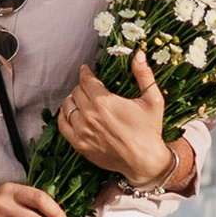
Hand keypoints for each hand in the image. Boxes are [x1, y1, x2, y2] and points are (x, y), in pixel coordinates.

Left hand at [58, 49, 176, 185]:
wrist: (145, 161)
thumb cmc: (150, 130)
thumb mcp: (153, 100)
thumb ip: (144, 75)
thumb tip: (139, 55)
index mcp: (105, 102)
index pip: (86, 80)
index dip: (86, 72)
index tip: (86, 70)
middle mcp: (90, 115)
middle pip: (76, 91)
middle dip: (82, 86)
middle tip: (89, 87)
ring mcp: (82, 131)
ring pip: (68, 106)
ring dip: (73, 100)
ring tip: (81, 99)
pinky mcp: (79, 145)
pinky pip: (62, 125)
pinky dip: (64, 116)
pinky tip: (71, 113)